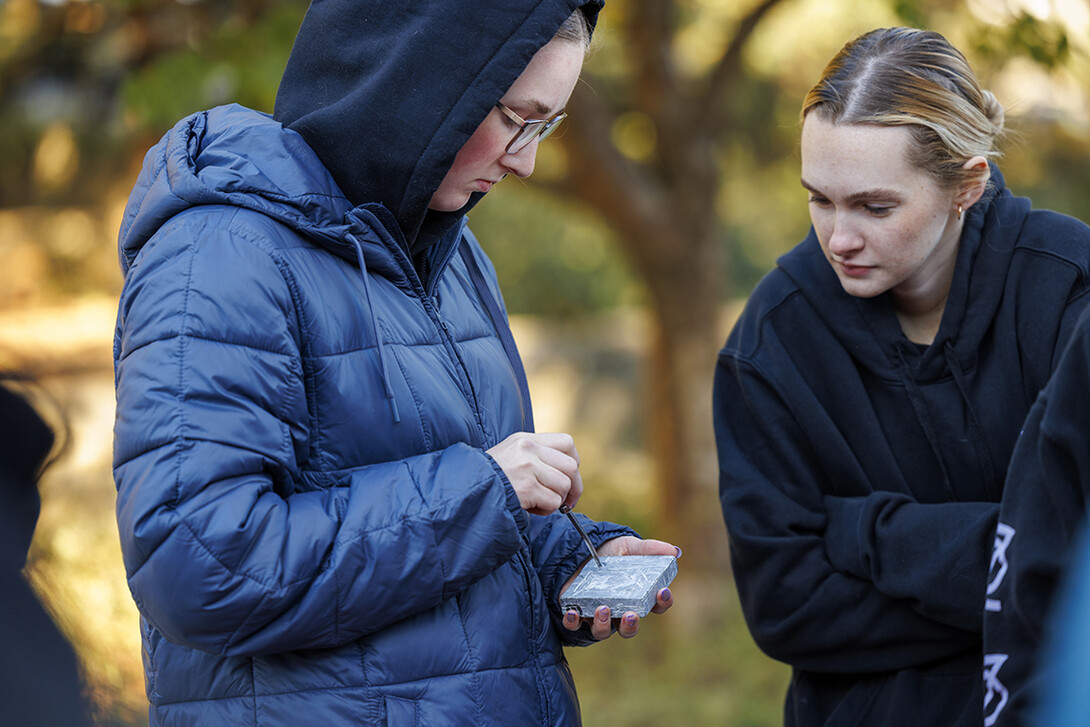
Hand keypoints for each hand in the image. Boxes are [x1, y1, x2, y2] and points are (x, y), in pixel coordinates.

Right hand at [487, 432, 583, 514]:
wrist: (465, 489)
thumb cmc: (490, 477)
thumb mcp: (511, 454)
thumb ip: (536, 456)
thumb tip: (568, 472)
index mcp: (525, 439)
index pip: (567, 442)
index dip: (574, 462)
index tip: (570, 477)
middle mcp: (528, 449)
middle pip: (571, 466)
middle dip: (572, 486)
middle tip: (566, 500)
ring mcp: (527, 468)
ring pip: (564, 485)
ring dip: (556, 500)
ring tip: (538, 502)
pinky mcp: (526, 488)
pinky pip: (554, 502)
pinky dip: (547, 510)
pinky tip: (531, 508)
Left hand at [560, 536, 679, 639]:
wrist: (578, 549)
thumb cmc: (608, 552)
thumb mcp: (628, 546)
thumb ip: (650, 549)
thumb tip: (674, 551)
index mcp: (636, 596)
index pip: (655, 605)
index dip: (662, 601)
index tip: (663, 591)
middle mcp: (618, 610)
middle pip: (629, 628)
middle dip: (631, 625)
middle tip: (632, 614)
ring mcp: (596, 615)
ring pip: (602, 631)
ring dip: (604, 624)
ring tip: (603, 609)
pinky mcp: (575, 613)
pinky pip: (574, 625)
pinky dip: (573, 622)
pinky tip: (573, 612)